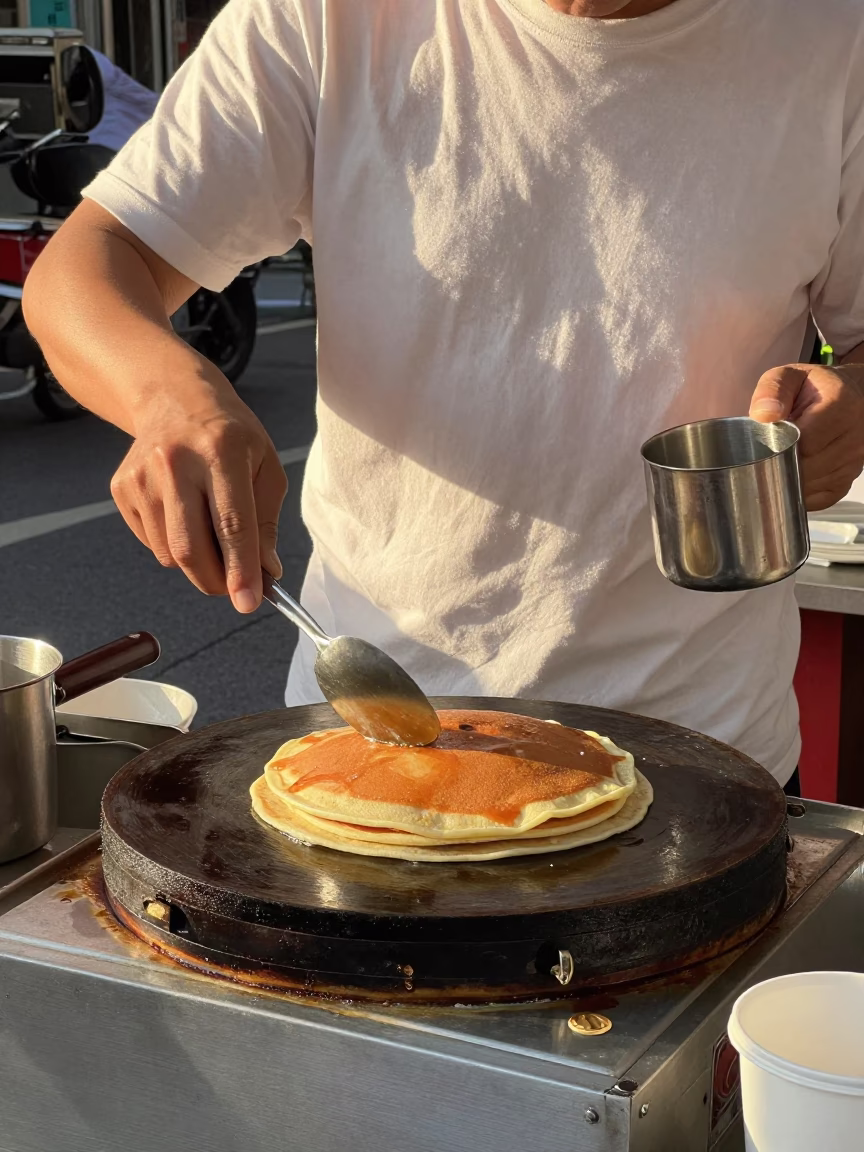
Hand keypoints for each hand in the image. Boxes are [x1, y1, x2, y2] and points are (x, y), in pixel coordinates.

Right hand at [110, 365, 286, 612]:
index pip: (232, 524)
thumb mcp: (265, 467)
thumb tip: (266, 573)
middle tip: (235, 588)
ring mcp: (142, 476)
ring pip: (170, 553)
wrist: (173, 399)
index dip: (241, 570)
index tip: (249, 602)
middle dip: (217, 582)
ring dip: (197, 564)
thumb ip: (267, 523)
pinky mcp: (122, 488)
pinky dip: (173, 547)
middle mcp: (176, 462)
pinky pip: (151, 544)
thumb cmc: (231, 437)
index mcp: (221, 451)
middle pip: (192, 548)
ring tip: (210, 532)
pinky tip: (184, 514)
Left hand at [750, 362, 863, 510]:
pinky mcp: (849, 480)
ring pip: (811, 485)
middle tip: (772, 448)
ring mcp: (855, 462)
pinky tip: (794, 472)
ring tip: (784, 456)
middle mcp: (855, 436)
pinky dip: (800, 491)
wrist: (851, 396)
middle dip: (781, 462)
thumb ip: (773, 389)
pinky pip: (819, 498)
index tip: (769, 437)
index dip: (779, 444)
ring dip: (789, 476)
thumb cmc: (816, 388)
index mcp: (841, 405)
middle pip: (807, 467)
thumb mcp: (791, 377)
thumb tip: (763, 415)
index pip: (804, 442)